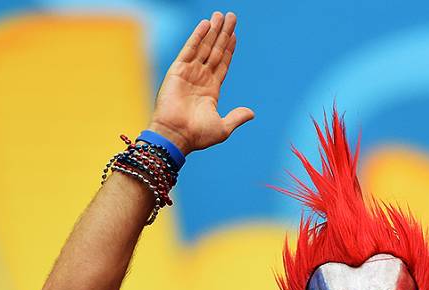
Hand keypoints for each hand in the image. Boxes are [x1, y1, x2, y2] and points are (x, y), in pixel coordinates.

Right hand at [148, 11, 253, 153]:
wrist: (176, 136)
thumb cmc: (197, 136)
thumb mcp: (223, 127)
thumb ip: (236, 117)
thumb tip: (252, 113)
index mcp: (211, 90)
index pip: (222, 64)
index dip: (229, 49)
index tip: (235, 35)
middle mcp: (200, 79)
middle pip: (215, 50)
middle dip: (223, 34)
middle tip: (231, 16)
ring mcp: (189, 73)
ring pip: (204, 47)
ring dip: (213, 30)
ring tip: (220, 15)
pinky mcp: (178, 71)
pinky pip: (190, 49)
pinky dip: (198, 36)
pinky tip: (206, 24)